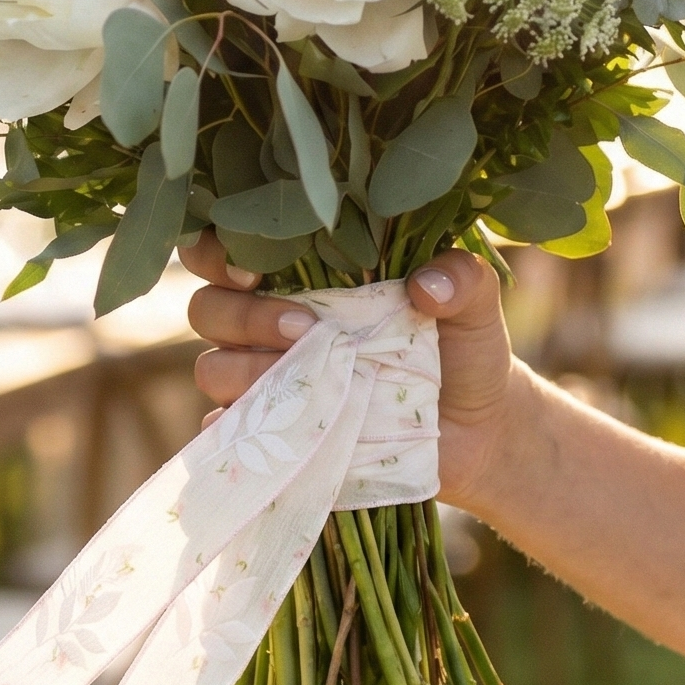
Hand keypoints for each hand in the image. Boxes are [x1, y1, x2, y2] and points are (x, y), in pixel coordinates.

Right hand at [178, 232, 519, 508]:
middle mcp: (268, 325)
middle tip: (306, 328)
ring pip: (212, 369)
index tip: (256, 266)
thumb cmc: (463, 349)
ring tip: (311, 380)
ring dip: (249, 374)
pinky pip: (226, 435)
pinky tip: (274, 432)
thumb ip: (460, 279)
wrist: (477, 429)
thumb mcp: (473, 305)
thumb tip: (428, 286)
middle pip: (207, 308)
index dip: (217, 250)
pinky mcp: (273, 437)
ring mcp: (267, 382)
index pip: (225, 247)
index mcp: (299, 276)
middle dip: (245, 316)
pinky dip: (234, 434)